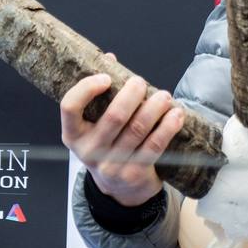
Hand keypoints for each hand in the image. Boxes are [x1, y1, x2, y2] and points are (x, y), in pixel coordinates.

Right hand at [59, 66, 182, 206]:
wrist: (119, 188)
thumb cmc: (108, 145)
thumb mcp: (94, 125)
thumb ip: (100, 93)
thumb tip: (110, 59)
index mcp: (73, 134)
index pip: (70, 107)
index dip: (87, 88)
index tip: (106, 77)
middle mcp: (90, 150)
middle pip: (114, 116)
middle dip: (133, 93)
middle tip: (141, 82)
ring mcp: (112, 164)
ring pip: (138, 128)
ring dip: (156, 107)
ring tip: (165, 96)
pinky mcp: (134, 172)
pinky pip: (155, 145)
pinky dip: (168, 126)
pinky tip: (177, 114)